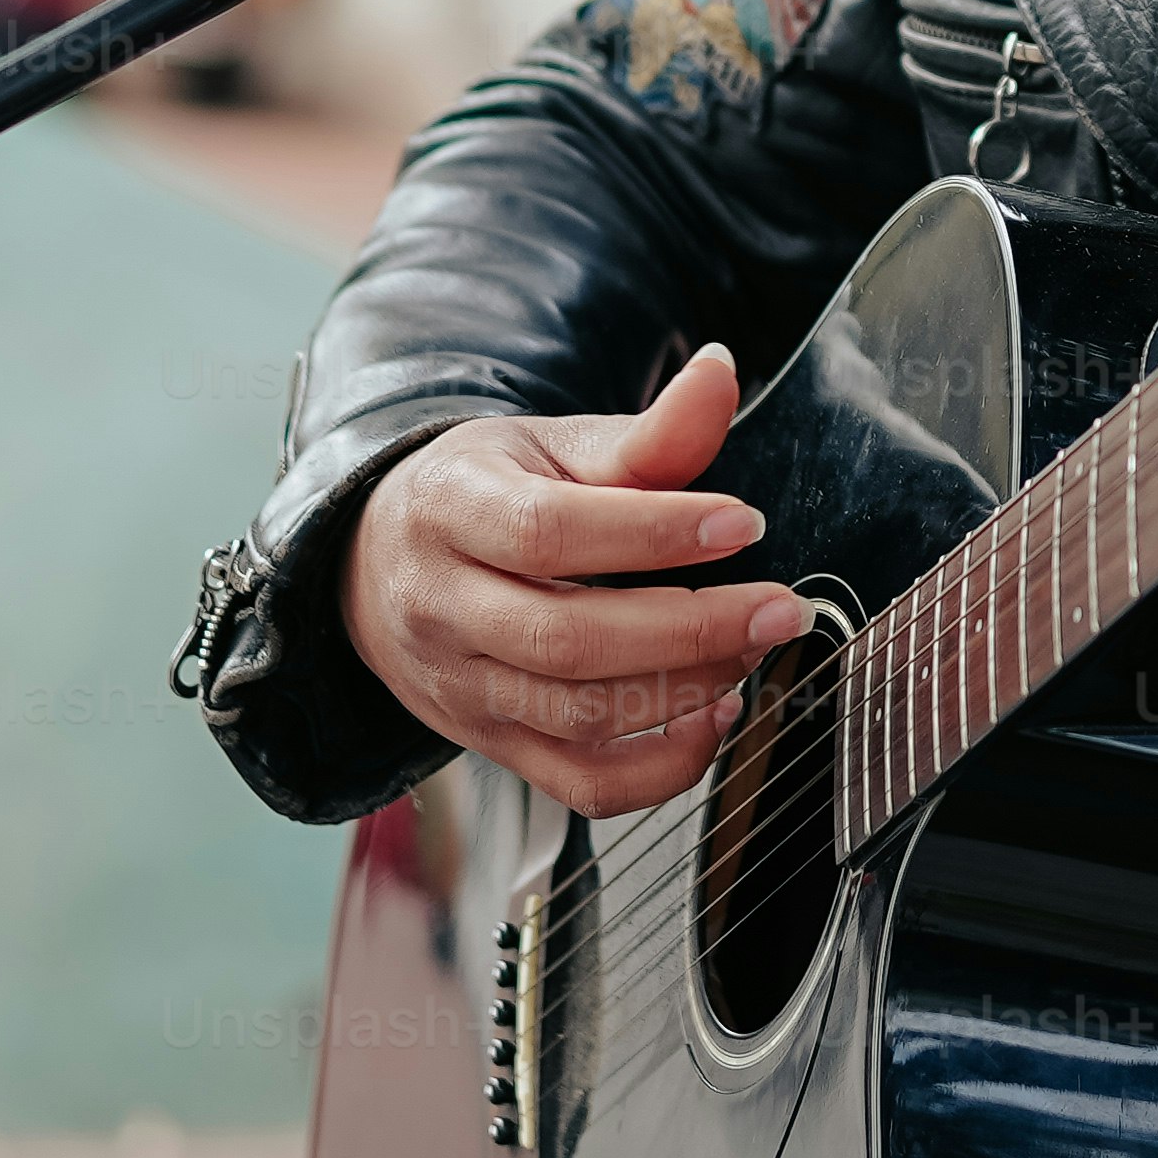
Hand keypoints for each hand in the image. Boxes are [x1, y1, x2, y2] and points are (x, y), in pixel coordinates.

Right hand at [344, 348, 808, 814]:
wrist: (379, 564)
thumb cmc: (483, 495)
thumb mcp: (549, 446)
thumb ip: (646, 431)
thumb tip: (722, 373)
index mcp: (451, 509)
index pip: (550, 532)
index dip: (654, 533)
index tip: (744, 521)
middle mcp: (443, 606)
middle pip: (567, 639)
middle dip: (693, 629)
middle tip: (778, 607)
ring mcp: (461, 687)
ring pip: (577, 715)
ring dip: (686, 691)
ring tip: (751, 647)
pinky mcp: (490, 745)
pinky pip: (580, 784)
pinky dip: (661, 768)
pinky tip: (713, 716)